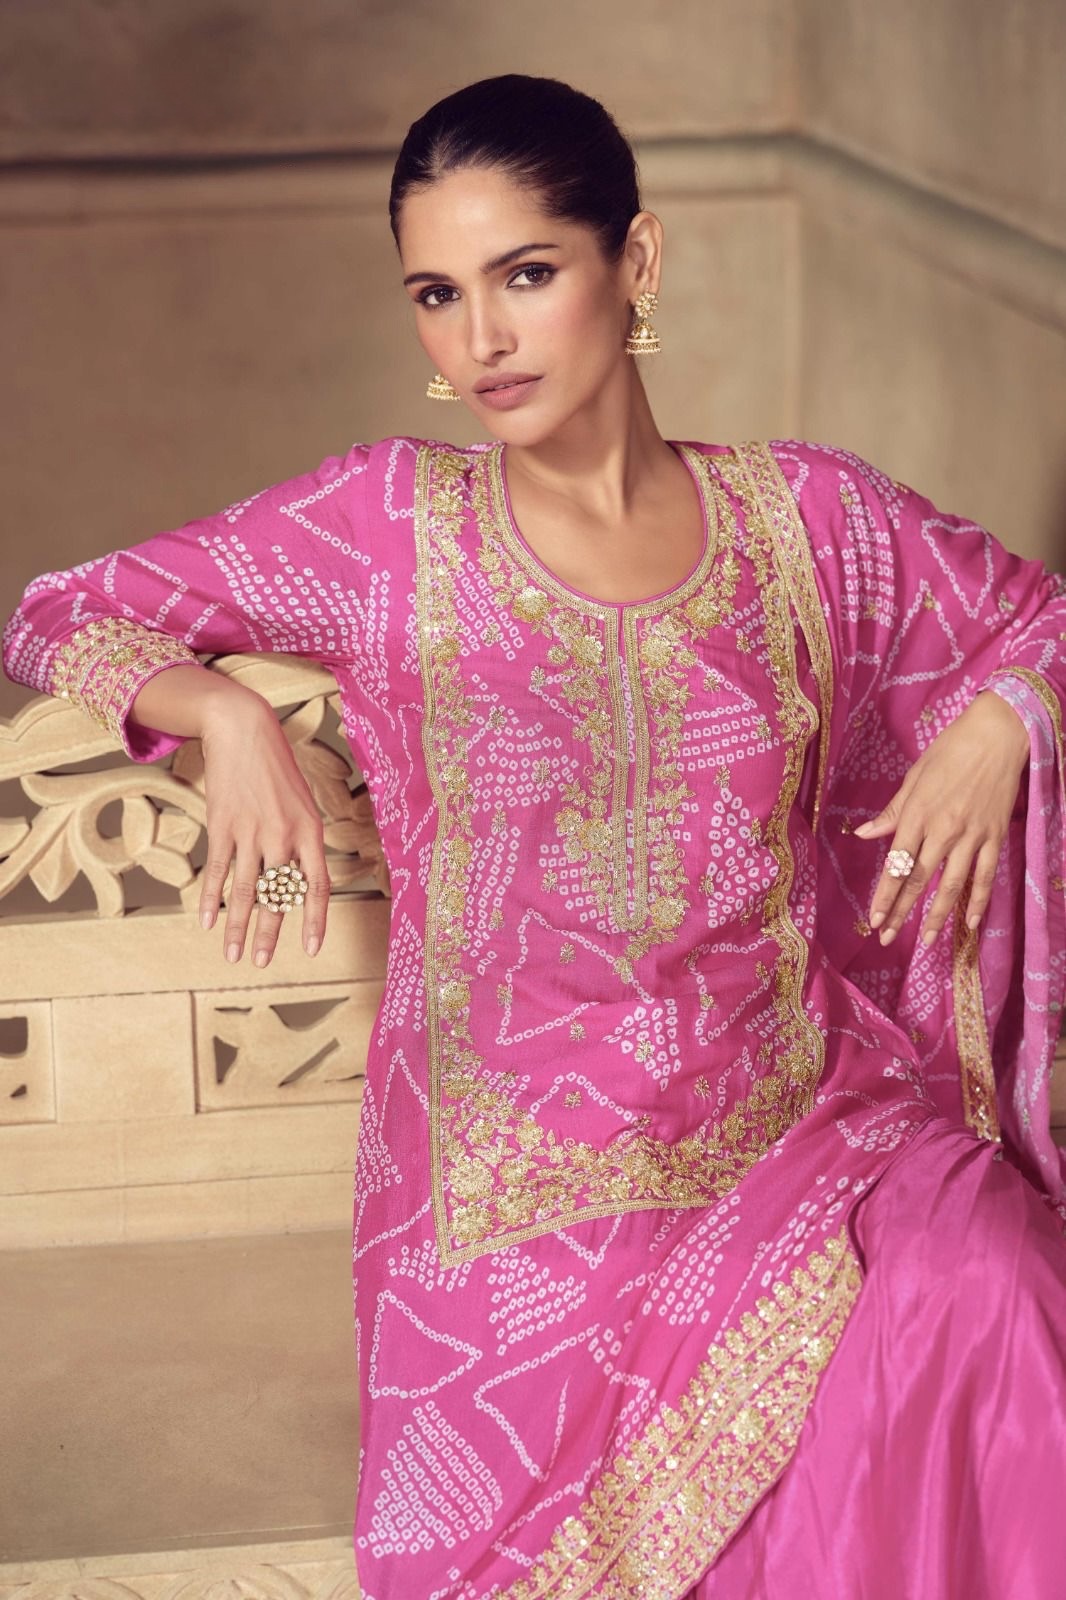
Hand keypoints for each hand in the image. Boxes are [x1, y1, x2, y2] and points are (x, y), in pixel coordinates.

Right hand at [195, 685, 330, 964]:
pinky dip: (210, 899)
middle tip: (264, 963)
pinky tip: (206, 922)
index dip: (315, 920)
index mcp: (311, 831)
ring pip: (246, 891)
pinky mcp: (222, 826)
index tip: (311, 950)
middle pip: (278, 897)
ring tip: (234, 956)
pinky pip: (217, 871)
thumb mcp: (304, 804)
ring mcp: (251, 832)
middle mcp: (283, 835)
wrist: (244, 731)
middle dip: (270, 934)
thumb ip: (302, 843)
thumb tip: (297, 885)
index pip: (317, 886)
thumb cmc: (278, 770)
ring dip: (238, 928)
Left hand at [853, 690, 1029, 947]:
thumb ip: (892, 811)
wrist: (997, 736)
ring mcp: (971, 836)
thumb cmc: (950, 751)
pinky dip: (978, 901)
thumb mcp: (914, 777)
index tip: (874, 918)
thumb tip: (864, 834)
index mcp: (918, 814)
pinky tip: (970, 922)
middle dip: (902, 912)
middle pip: (920, 880)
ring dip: (938, 915)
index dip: (885, 894)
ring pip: (952, 885)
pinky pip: (984, 876)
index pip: (897, 864)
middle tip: (888, 938)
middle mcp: (943, 830)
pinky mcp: (994, 837)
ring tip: (928, 940)